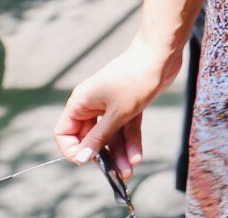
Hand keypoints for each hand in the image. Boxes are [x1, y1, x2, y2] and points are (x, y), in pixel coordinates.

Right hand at [54, 37, 178, 176]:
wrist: (162, 55)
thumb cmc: (135, 78)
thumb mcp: (117, 113)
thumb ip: (99, 137)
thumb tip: (82, 157)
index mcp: (80, 103)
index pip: (65, 132)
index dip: (73, 149)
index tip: (86, 160)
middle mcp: (93, 105)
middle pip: (91, 137)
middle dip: (103, 155)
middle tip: (116, 173)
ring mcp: (111, 105)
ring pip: (111, 134)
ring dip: (119, 152)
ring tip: (129, 171)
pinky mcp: (129, 104)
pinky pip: (126, 127)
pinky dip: (131, 140)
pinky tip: (136, 156)